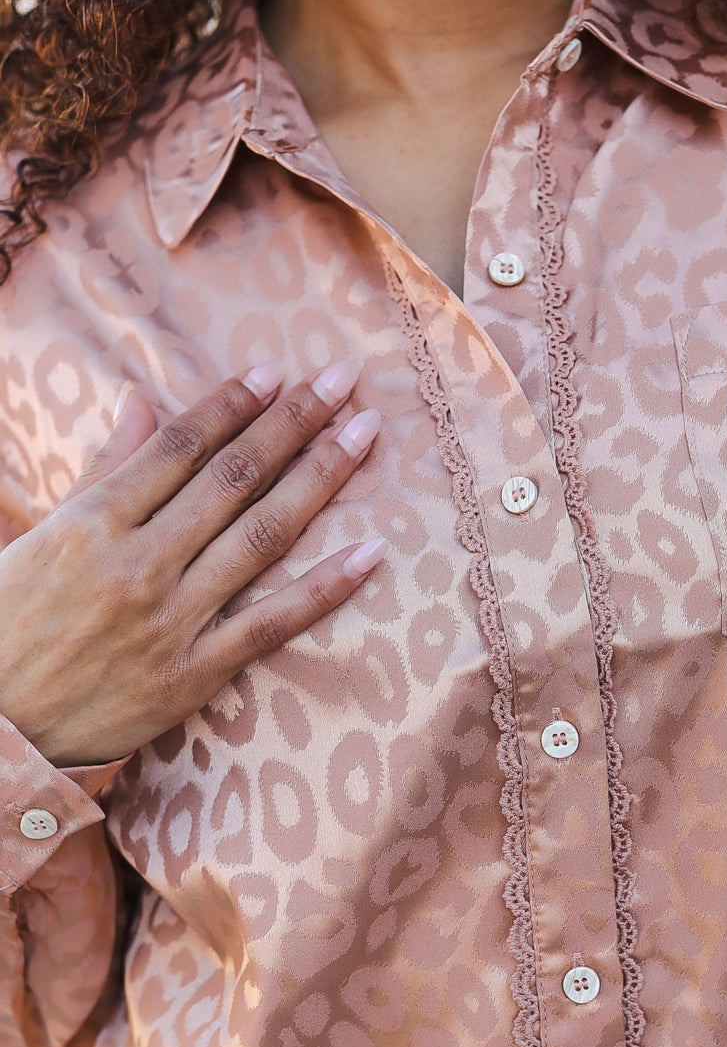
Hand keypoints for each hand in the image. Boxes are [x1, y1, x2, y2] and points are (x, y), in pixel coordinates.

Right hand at [0, 361, 384, 766]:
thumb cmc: (11, 623)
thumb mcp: (44, 536)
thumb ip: (101, 469)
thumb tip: (142, 400)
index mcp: (93, 522)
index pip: (180, 446)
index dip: (235, 404)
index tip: (279, 372)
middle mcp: (138, 563)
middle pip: (233, 479)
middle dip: (294, 422)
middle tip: (342, 380)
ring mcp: (171, 620)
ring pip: (262, 536)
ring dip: (321, 478)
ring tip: (364, 433)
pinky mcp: (194, 674)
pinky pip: (273, 623)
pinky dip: (326, 587)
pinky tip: (371, 551)